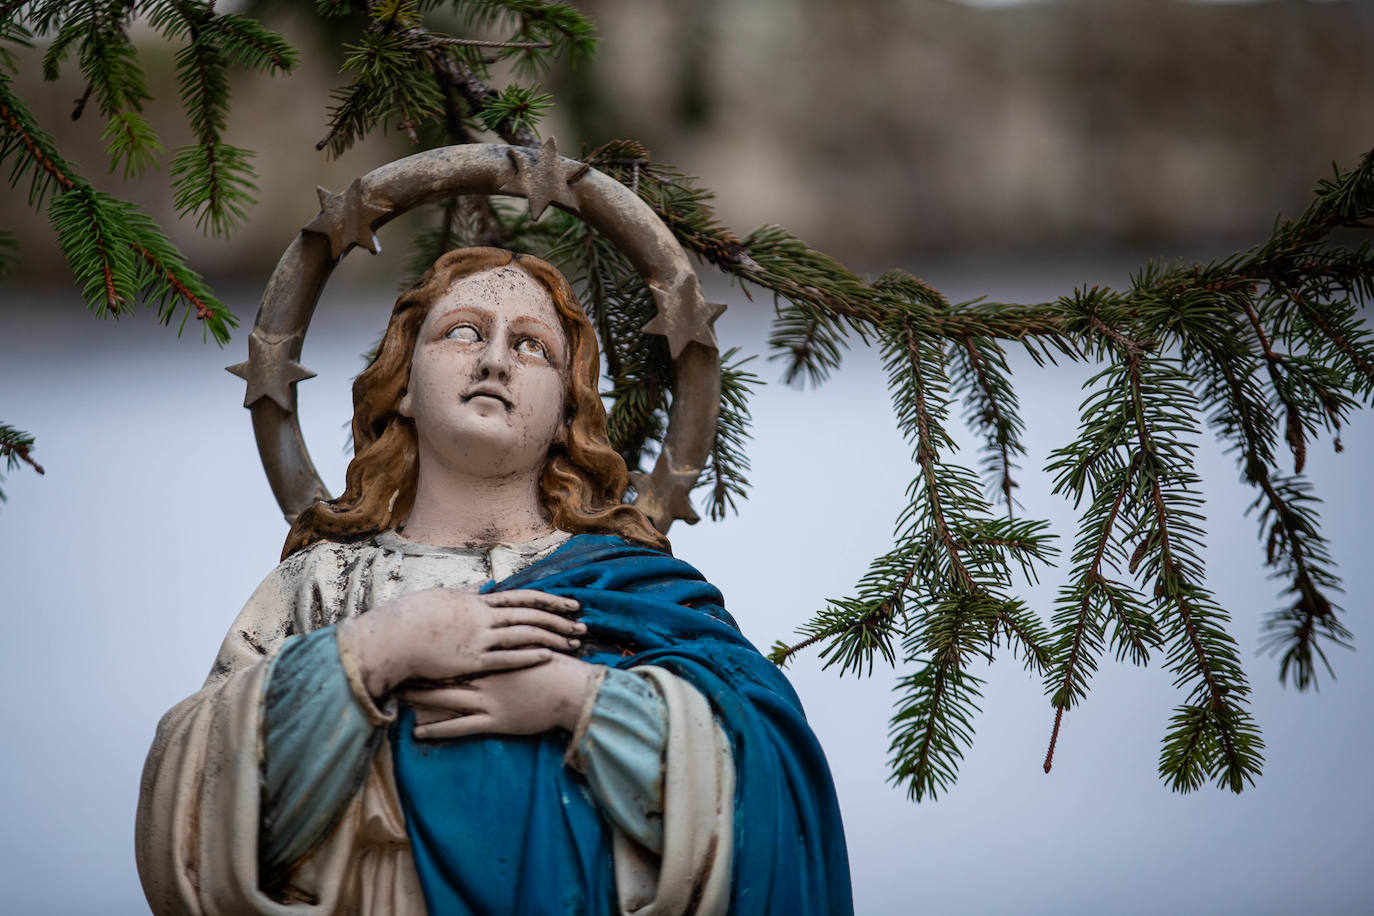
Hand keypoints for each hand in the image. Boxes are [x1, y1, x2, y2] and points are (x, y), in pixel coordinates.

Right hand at [339, 588, 584, 697]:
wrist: (394, 636)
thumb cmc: (414, 616)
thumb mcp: (445, 597)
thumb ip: (469, 593)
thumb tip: (485, 585)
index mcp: (479, 602)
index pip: (523, 598)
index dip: (551, 601)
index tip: (572, 603)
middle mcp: (484, 618)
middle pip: (532, 616)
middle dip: (560, 620)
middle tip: (583, 625)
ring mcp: (479, 639)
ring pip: (525, 635)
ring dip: (552, 638)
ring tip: (573, 643)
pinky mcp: (471, 661)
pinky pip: (507, 658)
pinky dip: (529, 656)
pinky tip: (548, 656)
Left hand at [403, 654, 601, 740]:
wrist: (570, 691)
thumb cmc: (554, 667)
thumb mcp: (532, 644)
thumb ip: (511, 636)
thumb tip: (497, 624)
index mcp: (494, 655)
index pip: (456, 649)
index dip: (431, 648)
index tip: (410, 644)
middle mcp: (485, 676)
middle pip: (444, 672)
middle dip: (418, 671)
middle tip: (395, 669)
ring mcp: (487, 700)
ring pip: (446, 698)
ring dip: (421, 699)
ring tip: (397, 699)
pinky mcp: (493, 721)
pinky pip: (460, 727)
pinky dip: (438, 729)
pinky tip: (418, 732)